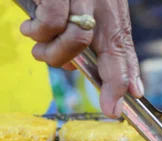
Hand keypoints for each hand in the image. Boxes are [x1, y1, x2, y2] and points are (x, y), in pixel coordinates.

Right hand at [20, 0, 143, 117]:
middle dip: (114, 81)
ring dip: (54, 55)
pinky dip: (37, 33)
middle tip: (112, 108)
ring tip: (37, 46)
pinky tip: (28, 26)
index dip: (128, 71)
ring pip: (78, 40)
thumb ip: (72, 34)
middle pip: (114, 44)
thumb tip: (74, 67)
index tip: (132, 97)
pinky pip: (51, 24)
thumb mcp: (67, 5)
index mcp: (105, 3)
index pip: (121, 40)